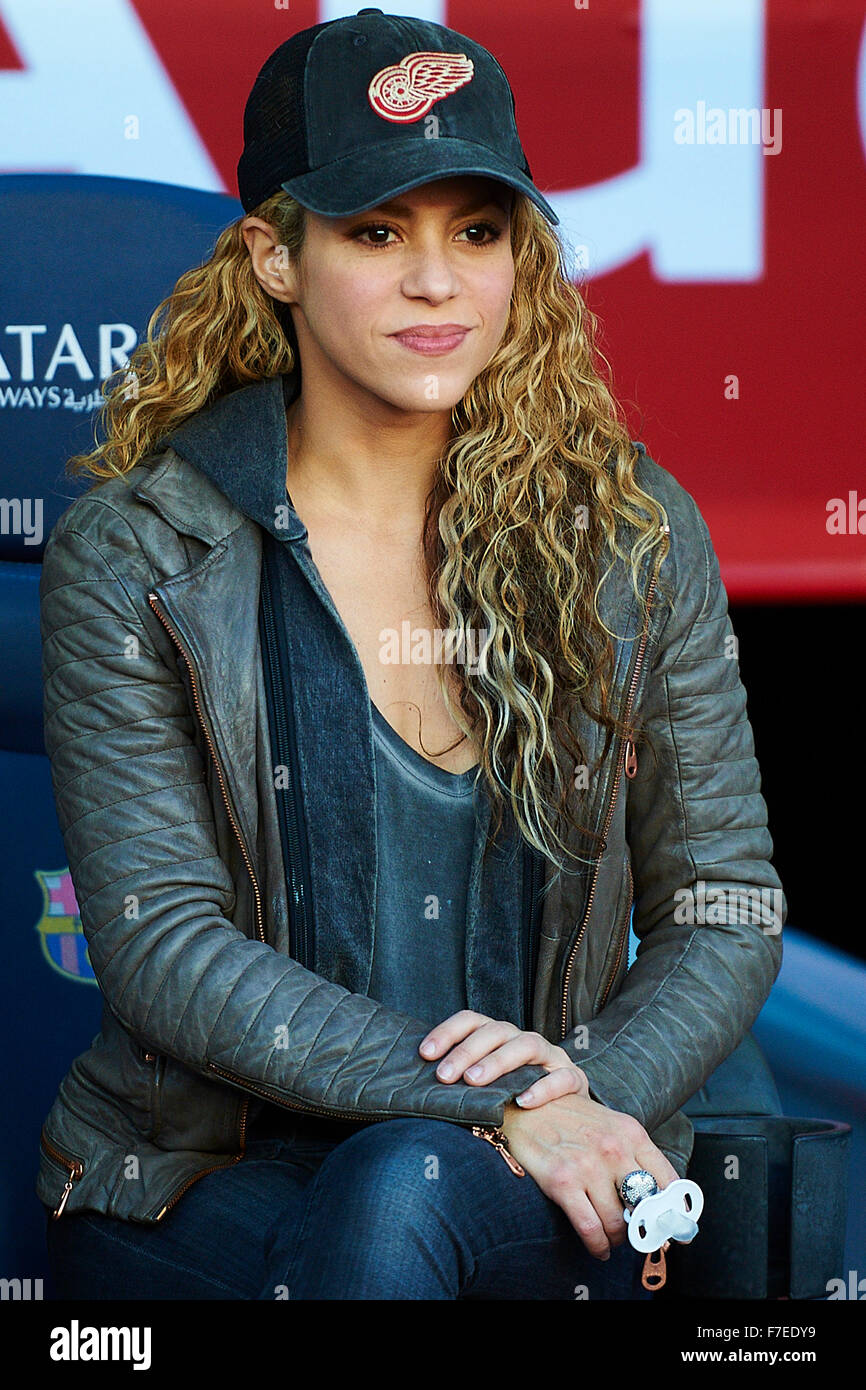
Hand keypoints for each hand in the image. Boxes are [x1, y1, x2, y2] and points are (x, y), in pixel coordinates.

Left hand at [419, 1010, 589, 1105]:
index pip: (472, 1020)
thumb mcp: (490, 1087)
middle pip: (496, 1030)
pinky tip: (522, 1102)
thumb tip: (420, 1090)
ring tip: (474, 1082)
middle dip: (467, 1051)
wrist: (569, 1117)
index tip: (424, 1054)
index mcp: (501, 1037)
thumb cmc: (516, 1100)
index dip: (447, 1032)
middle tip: (444, 1076)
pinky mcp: (574, 1078)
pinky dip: (542, 1088)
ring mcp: (551, 1057)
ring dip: (498, 1061)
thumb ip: (464, 1082)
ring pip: (527, 1044)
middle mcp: (524, 1040)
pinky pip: (561, 1077)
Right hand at [499, 1091, 679, 1259]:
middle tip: (637, 1237)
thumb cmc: (566, 1118)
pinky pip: (590, 1228)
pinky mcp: (562, 1181)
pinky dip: (597, 1246)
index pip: (667, 1179)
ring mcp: (588, 1165)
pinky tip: (597, 1248)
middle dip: (643, 1229)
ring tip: (612, 1239)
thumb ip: (632, 1154)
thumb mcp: (608, 1124)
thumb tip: (654, 1198)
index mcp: (630, 1132)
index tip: (674, 1230)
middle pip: (644, 1206)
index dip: (674, 1211)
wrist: (519, 1104)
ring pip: (618, 1222)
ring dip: (617, 1239)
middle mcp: (614, 1148)